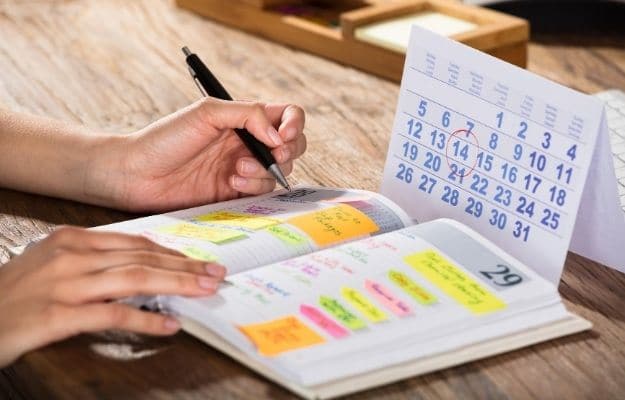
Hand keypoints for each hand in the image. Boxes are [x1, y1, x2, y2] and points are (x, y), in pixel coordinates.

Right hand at [0, 226, 225, 366]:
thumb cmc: (15, 293)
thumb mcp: (52, 264)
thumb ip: (94, 261)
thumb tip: (141, 267)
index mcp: (72, 240)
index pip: (135, 243)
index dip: (171, 253)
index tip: (197, 261)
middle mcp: (70, 257)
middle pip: (142, 258)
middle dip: (185, 267)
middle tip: (215, 273)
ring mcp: (64, 285)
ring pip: (135, 279)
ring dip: (177, 285)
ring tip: (204, 291)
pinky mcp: (57, 315)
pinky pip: (113, 315)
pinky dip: (146, 319)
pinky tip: (169, 325)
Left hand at [87, 98, 306, 211]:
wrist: (138, 175)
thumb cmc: (165, 138)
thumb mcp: (206, 113)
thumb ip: (248, 115)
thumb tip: (278, 136)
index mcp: (244, 118)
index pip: (286, 115)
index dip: (294, 124)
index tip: (283, 136)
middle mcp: (248, 142)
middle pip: (292, 145)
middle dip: (287, 151)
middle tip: (273, 154)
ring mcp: (244, 168)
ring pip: (279, 171)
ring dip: (264, 170)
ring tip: (237, 169)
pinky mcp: (236, 192)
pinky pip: (263, 192)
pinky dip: (254, 187)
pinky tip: (231, 181)